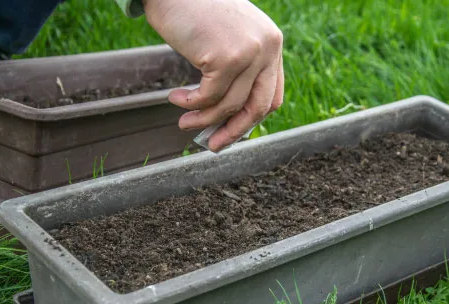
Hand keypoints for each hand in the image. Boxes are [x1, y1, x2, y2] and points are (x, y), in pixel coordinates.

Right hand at [143, 0, 283, 151]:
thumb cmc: (196, 11)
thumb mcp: (229, 38)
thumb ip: (238, 68)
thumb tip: (228, 116)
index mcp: (272, 44)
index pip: (272, 96)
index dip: (252, 119)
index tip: (233, 131)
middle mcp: (267, 48)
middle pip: (258, 107)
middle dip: (235, 132)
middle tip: (213, 145)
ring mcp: (249, 52)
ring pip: (229, 105)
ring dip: (203, 119)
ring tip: (184, 122)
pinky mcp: (225, 57)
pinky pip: (208, 97)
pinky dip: (190, 104)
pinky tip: (175, 99)